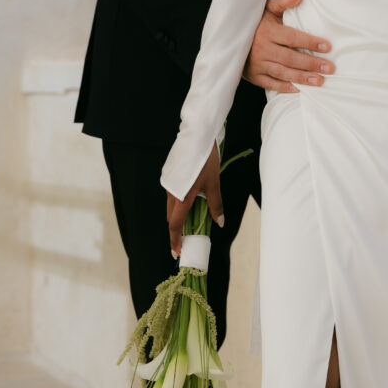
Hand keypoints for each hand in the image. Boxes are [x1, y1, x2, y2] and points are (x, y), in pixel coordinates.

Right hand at [167, 142, 222, 257]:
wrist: (196, 136)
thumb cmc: (206, 160)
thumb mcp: (214, 184)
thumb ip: (215, 205)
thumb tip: (219, 223)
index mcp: (181, 197)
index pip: (175, 225)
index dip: (175, 240)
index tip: (177, 252)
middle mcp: (170, 192)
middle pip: (172, 217)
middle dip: (178, 229)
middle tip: (187, 238)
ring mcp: (167, 183)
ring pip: (171, 205)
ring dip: (179, 214)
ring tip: (192, 218)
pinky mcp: (168, 174)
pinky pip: (171, 194)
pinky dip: (179, 201)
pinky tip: (190, 197)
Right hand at [243, 0, 334, 91]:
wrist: (232, 38)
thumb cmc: (257, 22)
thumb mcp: (267, 9)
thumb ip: (283, 1)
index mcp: (267, 31)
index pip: (292, 38)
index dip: (310, 42)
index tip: (327, 47)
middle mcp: (261, 48)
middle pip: (290, 58)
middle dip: (311, 63)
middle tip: (329, 68)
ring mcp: (257, 64)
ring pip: (282, 73)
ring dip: (302, 78)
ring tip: (320, 81)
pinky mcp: (254, 76)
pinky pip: (271, 84)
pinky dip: (285, 87)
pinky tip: (300, 89)